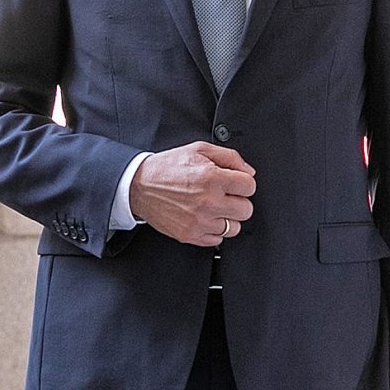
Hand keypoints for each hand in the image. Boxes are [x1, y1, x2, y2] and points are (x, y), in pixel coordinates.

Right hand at [127, 142, 256, 247]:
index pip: (250, 186)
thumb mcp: (199, 150)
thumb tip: (249, 172)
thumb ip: (230, 157)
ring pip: (234, 227)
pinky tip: (204, 217)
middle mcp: (208, 202)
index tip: (235, 183)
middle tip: (225, 195)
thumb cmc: (167, 168)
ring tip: (214, 207)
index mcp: (212, 178)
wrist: (140, 186)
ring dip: (227, 217)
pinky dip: (214, 230)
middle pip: (246, 210)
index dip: (243, 182)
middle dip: (238, 200)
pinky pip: (217, 240)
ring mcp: (199, 221)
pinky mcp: (190, 235)